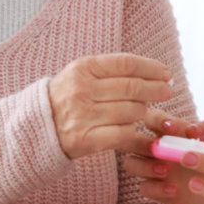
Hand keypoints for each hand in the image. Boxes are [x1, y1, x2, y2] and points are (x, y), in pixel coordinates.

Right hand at [46, 53, 172, 159]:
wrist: (35, 128)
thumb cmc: (64, 99)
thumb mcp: (80, 76)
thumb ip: (109, 71)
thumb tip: (151, 72)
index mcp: (82, 68)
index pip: (126, 64)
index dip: (151, 68)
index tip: (166, 73)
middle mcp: (82, 89)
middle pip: (132, 87)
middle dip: (156, 89)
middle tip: (168, 91)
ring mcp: (83, 115)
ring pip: (131, 111)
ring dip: (144, 112)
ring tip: (145, 111)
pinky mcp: (86, 140)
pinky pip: (123, 134)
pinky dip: (136, 133)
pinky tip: (138, 130)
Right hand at [122, 116, 203, 203]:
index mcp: (171, 132)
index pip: (153, 119)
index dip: (160, 121)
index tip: (177, 129)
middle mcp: (158, 148)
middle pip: (133, 139)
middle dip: (142, 142)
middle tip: (161, 149)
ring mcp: (155, 169)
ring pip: (131, 163)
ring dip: (145, 165)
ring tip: (167, 170)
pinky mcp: (158, 190)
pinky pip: (144, 188)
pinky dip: (156, 188)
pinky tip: (174, 189)